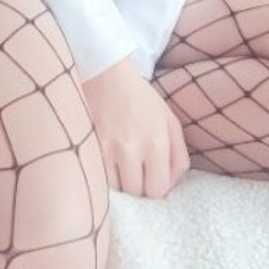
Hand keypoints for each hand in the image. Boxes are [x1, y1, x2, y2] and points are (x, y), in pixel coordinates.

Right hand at [81, 57, 189, 198]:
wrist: (106, 74)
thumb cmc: (141, 99)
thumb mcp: (169, 121)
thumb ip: (178, 156)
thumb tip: (170, 187)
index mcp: (157, 141)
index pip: (158, 189)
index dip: (156, 189)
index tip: (151, 180)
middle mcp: (133, 147)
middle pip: (137, 193)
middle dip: (139, 188)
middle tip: (137, 174)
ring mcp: (108, 148)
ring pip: (117, 190)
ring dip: (121, 184)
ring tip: (121, 167)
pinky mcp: (90, 146)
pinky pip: (100, 179)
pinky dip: (105, 177)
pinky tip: (108, 164)